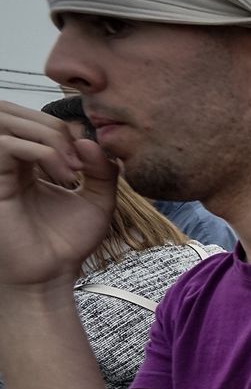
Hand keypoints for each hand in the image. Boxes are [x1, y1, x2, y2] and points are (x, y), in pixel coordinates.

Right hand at [0, 102, 119, 291]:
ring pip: (6, 121)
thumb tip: (89, 140)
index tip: (90, 159)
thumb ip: (102, 170)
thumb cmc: (66, 244)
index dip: (64, 128)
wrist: (51, 276)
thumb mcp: (98, 202)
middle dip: (53, 126)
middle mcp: (5, 162)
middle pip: (13, 112)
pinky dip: (42, 152)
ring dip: (48, 136)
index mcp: (23, 162)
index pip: (31, 120)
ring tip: (73, 169)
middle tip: (81, 160)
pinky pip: (6, 146)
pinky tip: (64, 176)